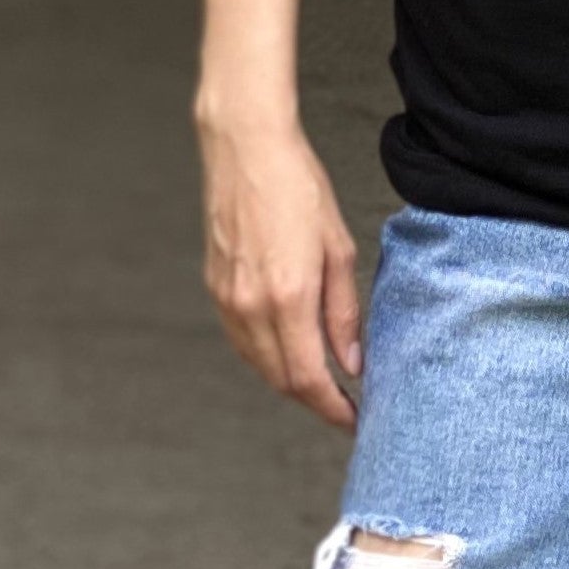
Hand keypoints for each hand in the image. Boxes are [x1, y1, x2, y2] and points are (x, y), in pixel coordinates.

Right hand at [195, 113, 362, 427]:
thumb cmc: (298, 186)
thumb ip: (343, 311)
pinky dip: (266, 354)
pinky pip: (242, 340)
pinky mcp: (215, 288)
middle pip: (281, 379)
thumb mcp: (339, 247)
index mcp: (288, 296)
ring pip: (259, 364)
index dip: (332, 408)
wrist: (247, 149)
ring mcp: (227, 299)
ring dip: (289, 378)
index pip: (308, 379)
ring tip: (322, 376)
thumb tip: (351, 361)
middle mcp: (251, 307)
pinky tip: (288, 345)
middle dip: (314, 398)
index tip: (353, 420)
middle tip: (344, 402)